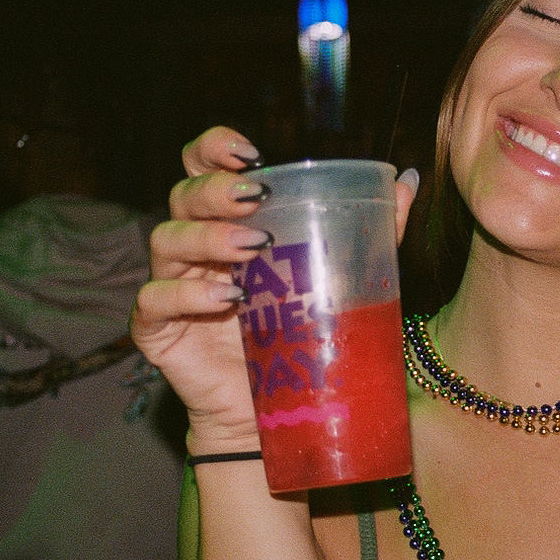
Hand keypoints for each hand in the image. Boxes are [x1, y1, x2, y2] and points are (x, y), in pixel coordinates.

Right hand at [131, 127, 418, 453]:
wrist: (277, 410)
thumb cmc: (302, 333)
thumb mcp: (344, 276)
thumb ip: (371, 230)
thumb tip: (407, 181)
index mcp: (229, 222)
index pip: (202, 167)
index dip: (213, 148)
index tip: (250, 152)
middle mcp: (195, 247)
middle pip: (184, 196)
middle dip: (217, 189)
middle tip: (257, 196)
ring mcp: (173, 287)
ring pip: (166, 240)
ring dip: (207, 236)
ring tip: (252, 247)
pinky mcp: (159, 332)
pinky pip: (153, 302)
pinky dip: (185, 294)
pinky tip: (224, 296)